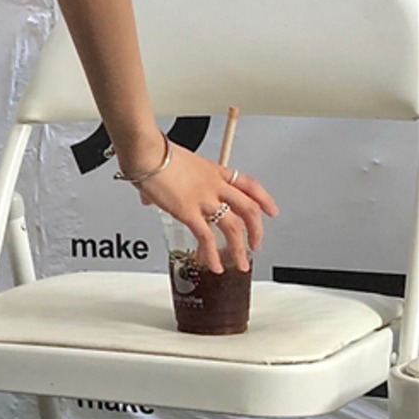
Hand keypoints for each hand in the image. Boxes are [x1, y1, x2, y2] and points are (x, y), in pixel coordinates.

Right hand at [133, 143, 279, 273]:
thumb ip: (161, 187)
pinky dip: (212, 255)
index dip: (264, 199)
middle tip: (256, 245)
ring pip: (233, 227)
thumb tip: (149, 198)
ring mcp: (204, 199)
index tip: (270, 210)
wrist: (148, 152)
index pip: (249, 184)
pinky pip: (207, 237)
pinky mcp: (189, 212)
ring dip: (240, 249)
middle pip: (248, 208)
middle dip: (257, 231)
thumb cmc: (155, 155)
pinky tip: (213, 265)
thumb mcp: (166, 169)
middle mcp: (214, 185)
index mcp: (213, 171)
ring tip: (240, 263)